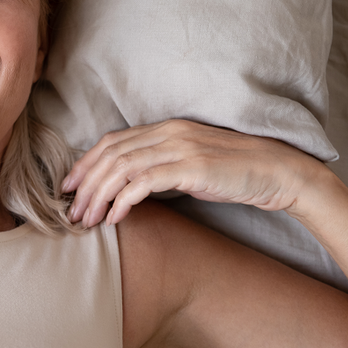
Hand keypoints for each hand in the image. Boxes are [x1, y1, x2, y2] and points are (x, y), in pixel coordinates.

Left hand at [60, 120, 325, 227]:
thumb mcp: (191, 164)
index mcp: (166, 128)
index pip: (112, 141)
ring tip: (87, 220)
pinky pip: (144, 183)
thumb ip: (162, 166)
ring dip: (99, 196)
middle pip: (111, 154)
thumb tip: (130, 186)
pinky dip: (123, 201)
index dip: (85, 163)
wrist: (279, 172)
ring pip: (121, 168)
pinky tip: (115, 218)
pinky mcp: (191, 167)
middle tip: (71, 211)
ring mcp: (180, 147)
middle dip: (85, 183)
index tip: (68, 187)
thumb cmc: (235, 173)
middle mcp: (168, 132)